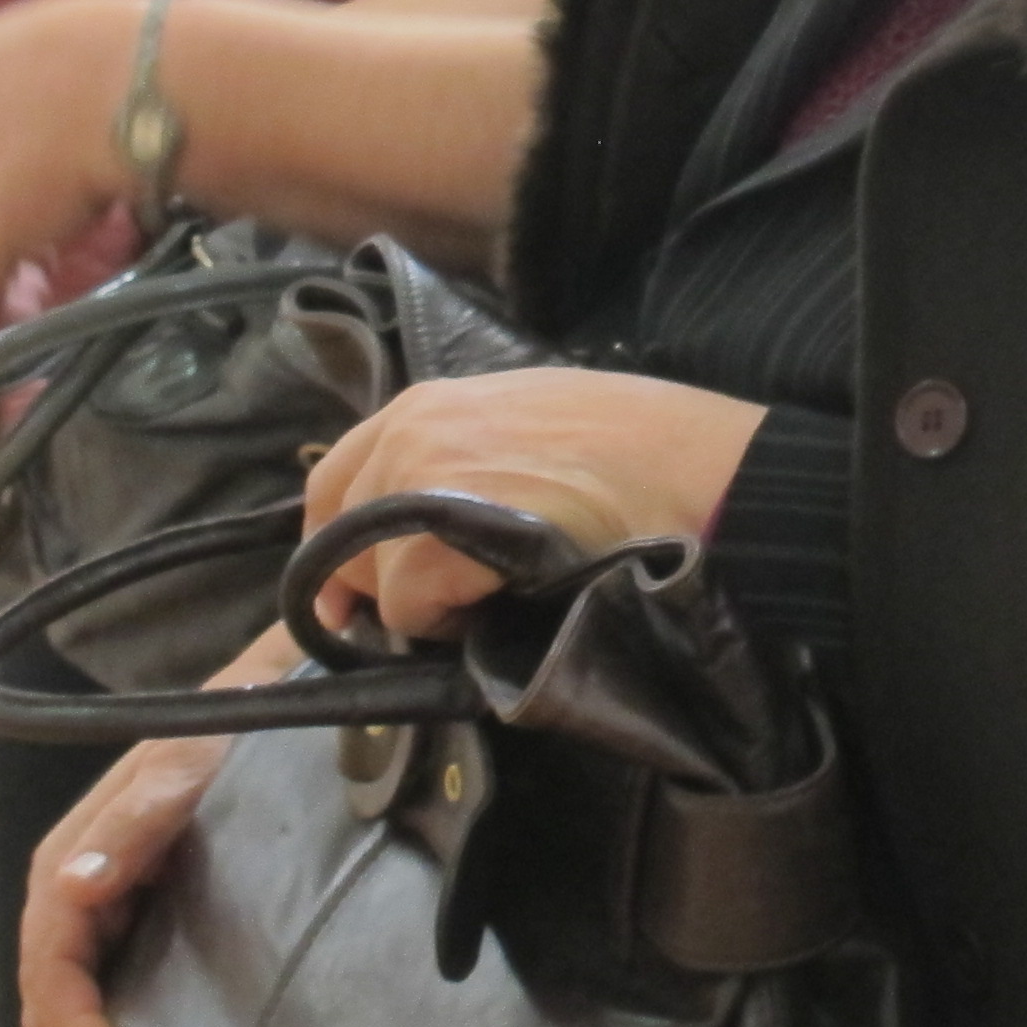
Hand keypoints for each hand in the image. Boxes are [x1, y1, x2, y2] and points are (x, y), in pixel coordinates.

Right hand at [19, 623, 297, 1026]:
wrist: (272, 696)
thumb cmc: (231, 725)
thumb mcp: (186, 765)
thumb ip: (132, 825)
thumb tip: (76, 888)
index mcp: (69, 859)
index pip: (47, 973)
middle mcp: (74, 883)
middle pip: (51, 996)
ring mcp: (104, 895)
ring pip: (76, 992)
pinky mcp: (137, 901)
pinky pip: (109, 974)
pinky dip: (124, 1012)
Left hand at [301, 370, 768, 641]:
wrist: (692, 467)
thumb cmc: (640, 442)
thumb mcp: (532, 419)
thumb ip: (467, 453)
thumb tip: (428, 515)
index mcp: (427, 402)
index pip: (335, 478)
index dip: (336, 540)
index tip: (354, 587)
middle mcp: (407, 432)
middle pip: (340, 536)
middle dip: (379, 579)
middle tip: (442, 603)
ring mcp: (415, 482)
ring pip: (374, 579)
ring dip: (422, 603)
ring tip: (492, 597)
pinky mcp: (431, 540)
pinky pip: (407, 609)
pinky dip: (445, 624)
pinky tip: (504, 602)